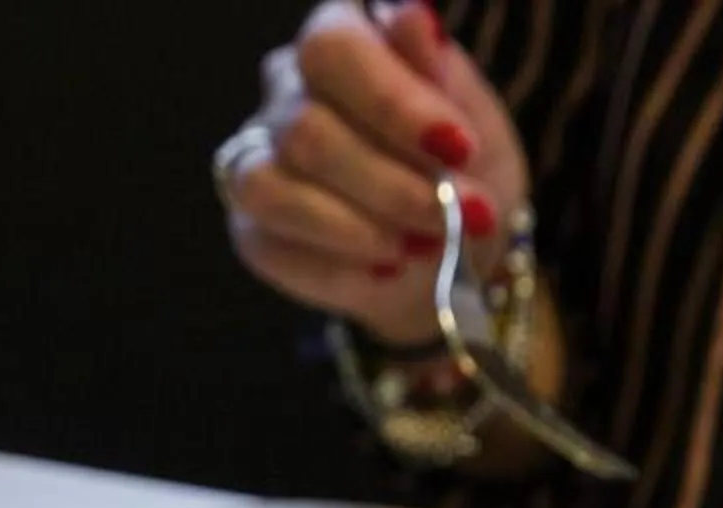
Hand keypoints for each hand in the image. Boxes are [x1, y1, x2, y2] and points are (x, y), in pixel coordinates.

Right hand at [216, 1, 530, 347]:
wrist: (452, 246)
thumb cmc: (458, 168)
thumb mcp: (471, 117)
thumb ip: (439, 74)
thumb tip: (414, 17)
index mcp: (340, 40)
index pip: (333, 48)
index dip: (392, 102)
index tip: (458, 148)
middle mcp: (287, 90)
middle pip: (306, 129)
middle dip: (392, 185)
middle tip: (458, 216)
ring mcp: (258, 158)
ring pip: (273, 187)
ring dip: (360, 227)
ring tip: (422, 245)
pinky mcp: (251, 227)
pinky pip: (272, 245)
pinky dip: (340, 265)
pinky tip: (388, 268)